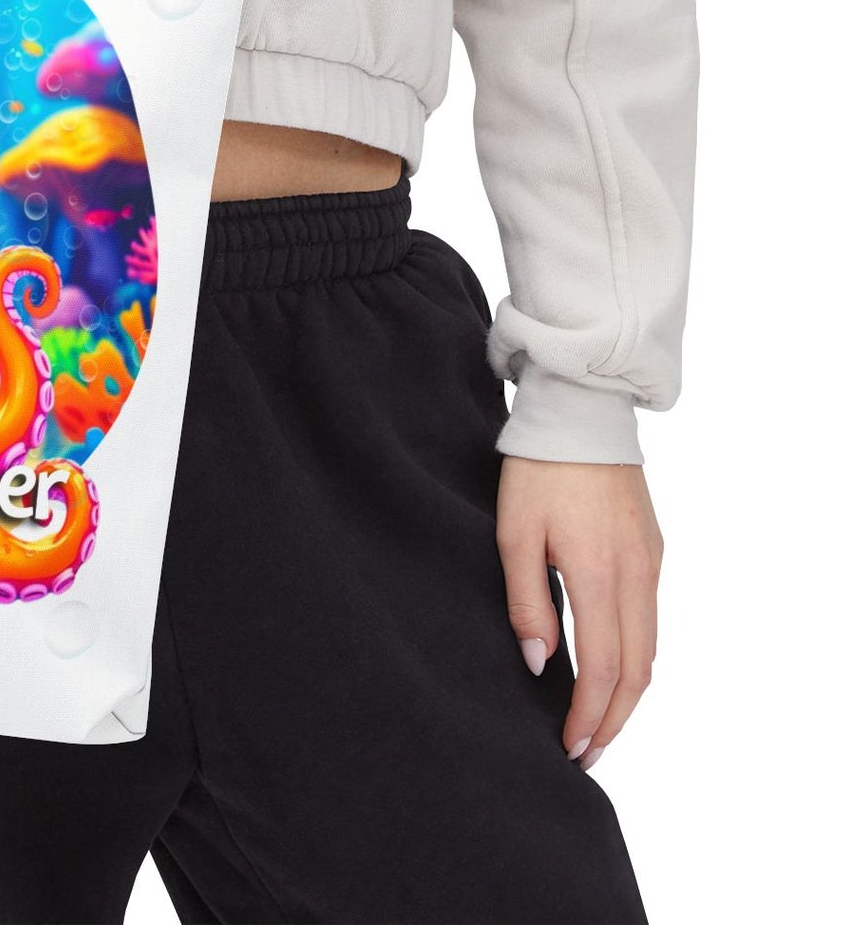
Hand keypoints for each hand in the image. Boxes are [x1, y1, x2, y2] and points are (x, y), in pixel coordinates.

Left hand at [497, 457, 662, 769]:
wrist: (581, 414)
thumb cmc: (536, 469)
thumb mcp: (513, 532)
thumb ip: (527, 601)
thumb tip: (541, 665)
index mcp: (599, 573)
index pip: (605, 669)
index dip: (590, 716)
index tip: (570, 747)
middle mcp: (637, 575)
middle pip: (638, 672)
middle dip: (614, 721)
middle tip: (585, 753)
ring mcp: (651, 563)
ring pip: (650, 650)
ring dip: (628, 695)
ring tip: (598, 723)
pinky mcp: (653, 551)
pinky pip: (651, 620)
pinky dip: (636, 658)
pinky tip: (613, 668)